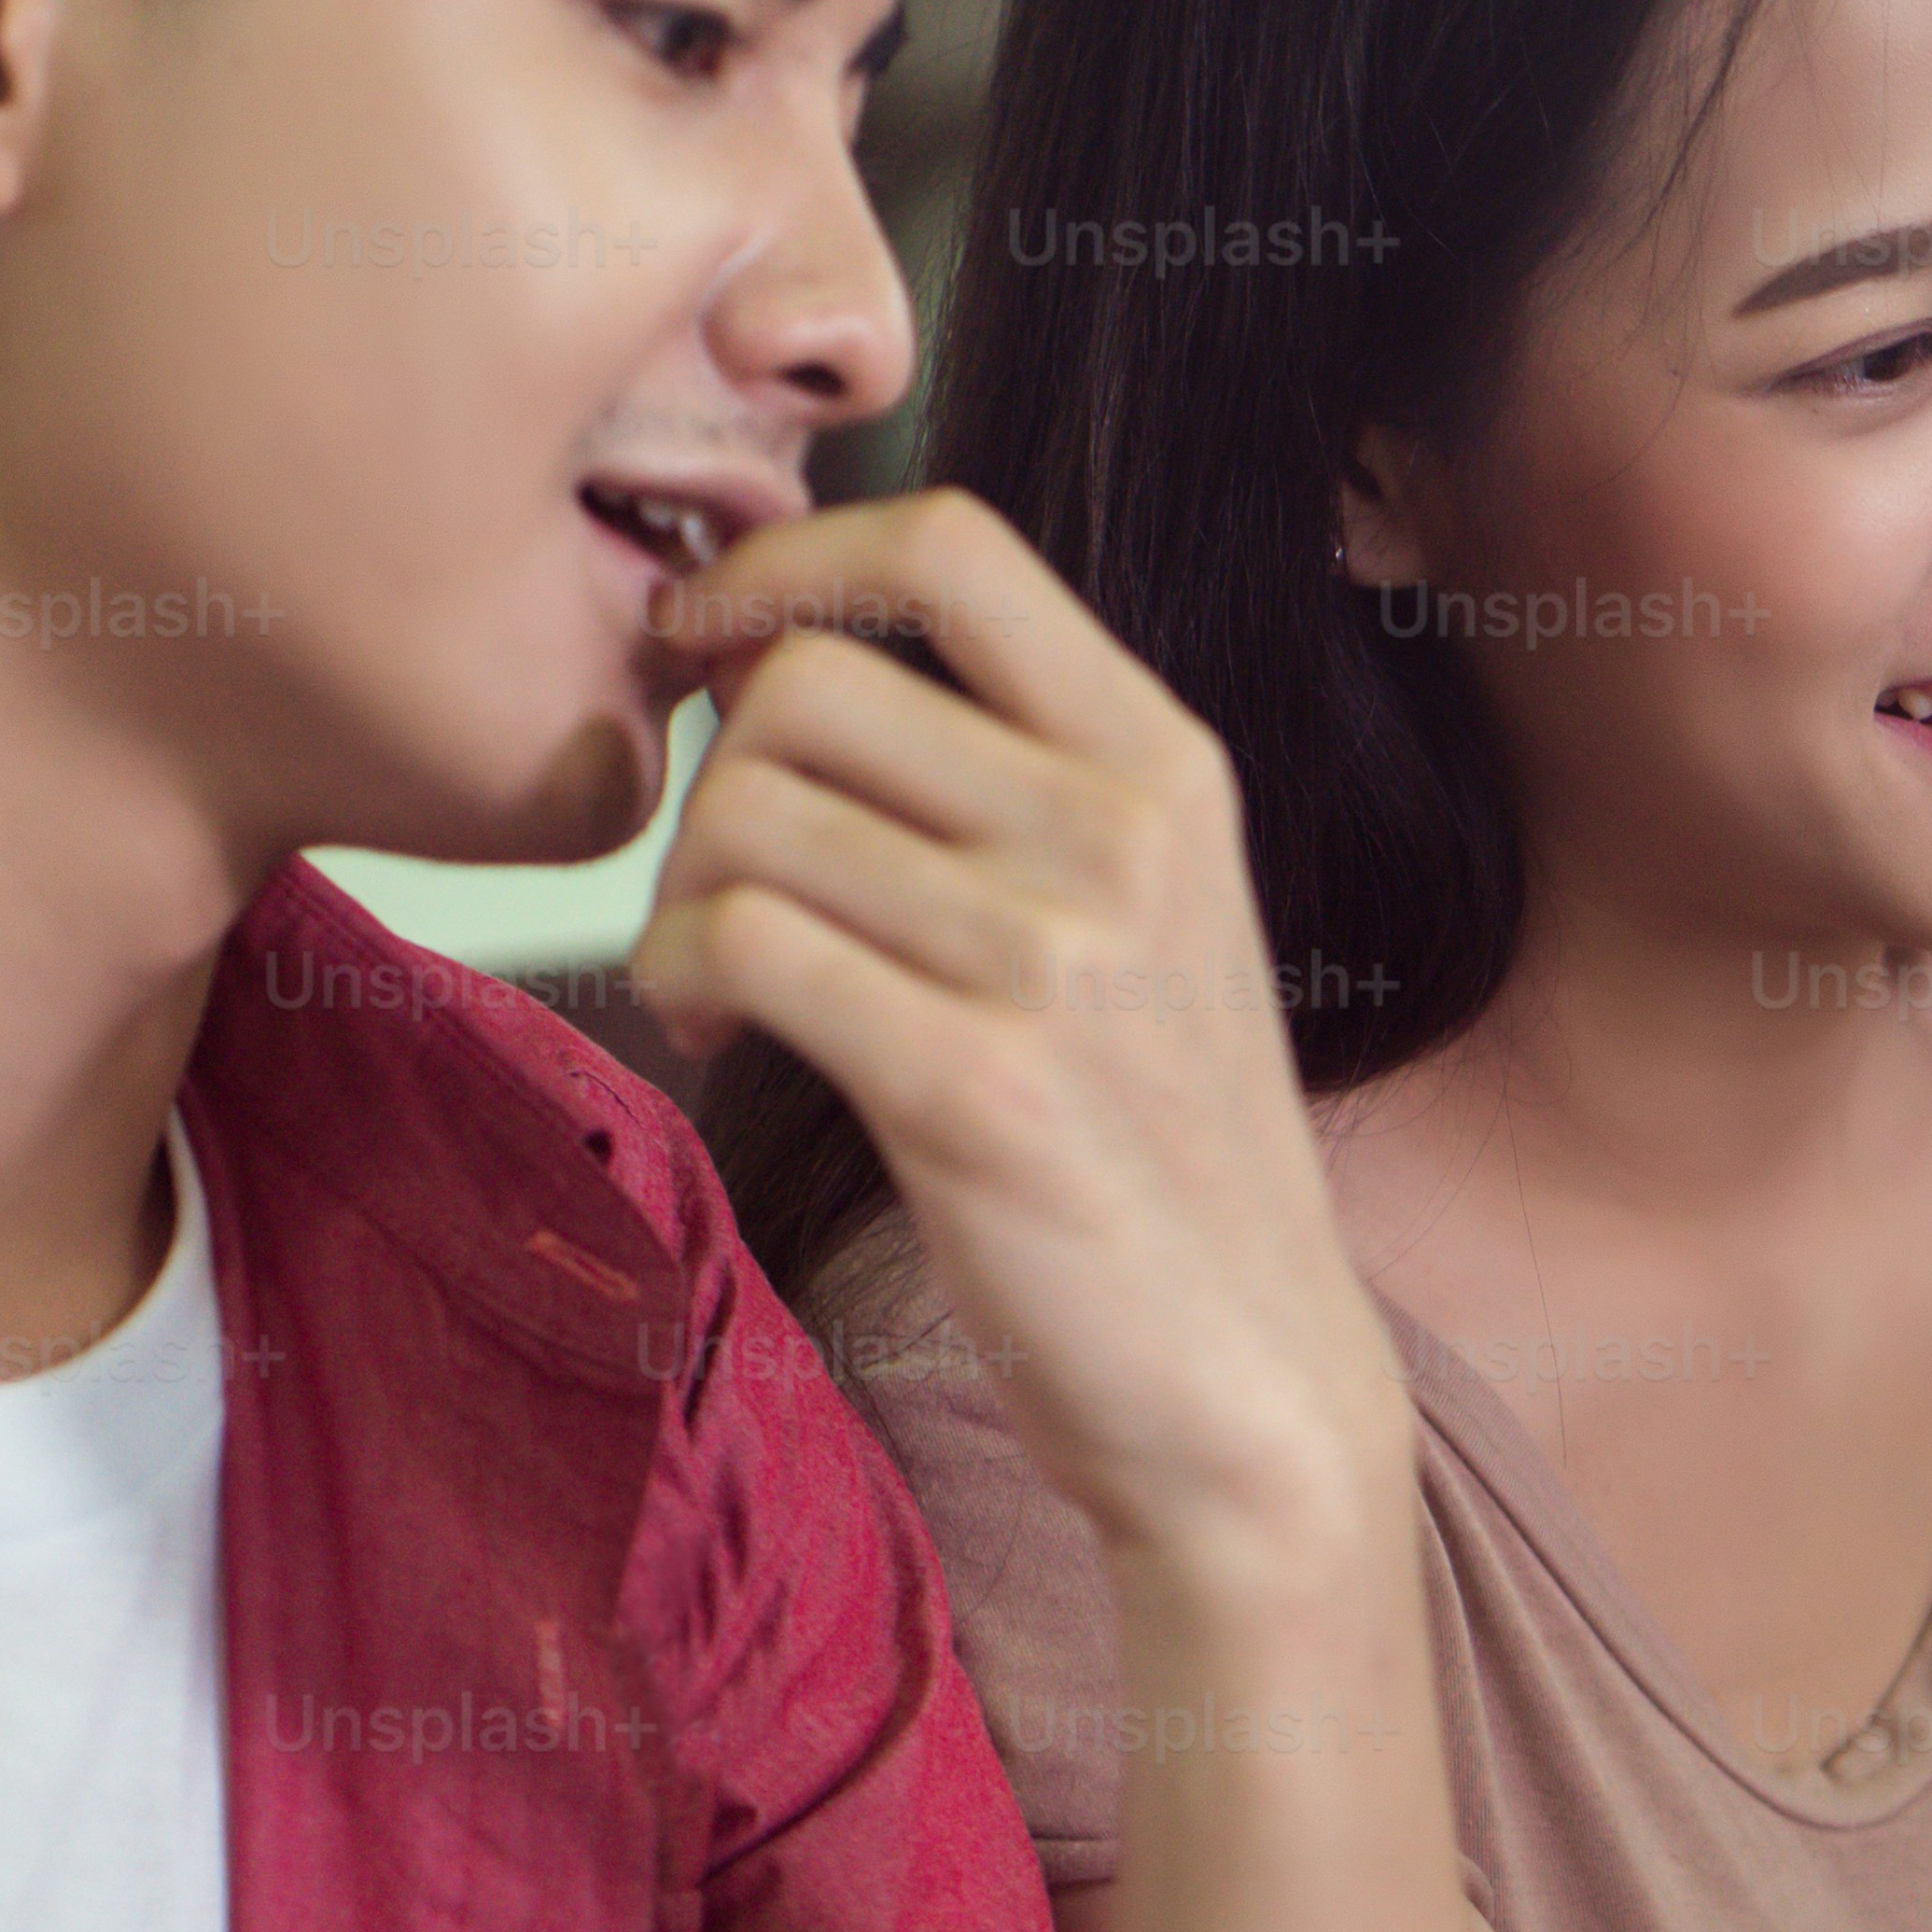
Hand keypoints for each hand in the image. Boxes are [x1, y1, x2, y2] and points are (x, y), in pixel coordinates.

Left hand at [630, 489, 1416, 1574]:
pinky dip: (684, 978)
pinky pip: (746, 944)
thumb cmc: (1160, 1155)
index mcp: (1168, 766)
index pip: (954, 545)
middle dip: (710, 771)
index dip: (794, 559)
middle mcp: (1122, 834)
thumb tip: (780, 661)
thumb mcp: (1148, 919)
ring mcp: (1057, 958)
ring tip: (715, 982)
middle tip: (718, 882)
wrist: (1251, 1385)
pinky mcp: (976, 1086)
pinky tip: (718, 1033)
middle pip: (811, 682)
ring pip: (753, 816)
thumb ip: (1017, 782)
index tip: (710, 637)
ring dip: (681, 896)